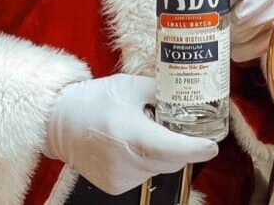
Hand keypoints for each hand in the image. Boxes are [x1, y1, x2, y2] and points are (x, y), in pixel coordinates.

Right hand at [44, 74, 217, 194]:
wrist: (61, 122)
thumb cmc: (95, 100)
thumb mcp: (132, 86)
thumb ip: (162, 92)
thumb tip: (190, 94)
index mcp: (129, 133)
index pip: (170, 148)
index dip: (194, 148)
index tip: (212, 145)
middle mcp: (124, 160)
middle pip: (171, 159)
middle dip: (180, 144)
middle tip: (171, 124)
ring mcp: (120, 177)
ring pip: (161, 168)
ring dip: (163, 152)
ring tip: (143, 131)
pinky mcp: (116, 186)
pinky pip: (146, 174)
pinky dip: (148, 161)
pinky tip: (133, 145)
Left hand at [229, 0, 273, 62]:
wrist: (231, 11)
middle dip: (248, 8)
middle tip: (233, 19)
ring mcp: (273, 6)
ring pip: (272, 15)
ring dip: (249, 29)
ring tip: (231, 35)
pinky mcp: (272, 29)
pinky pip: (268, 40)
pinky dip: (250, 47)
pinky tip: (236, 49)